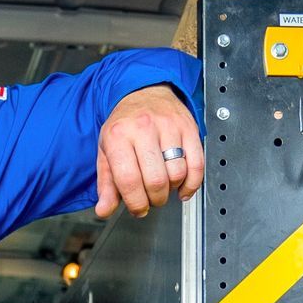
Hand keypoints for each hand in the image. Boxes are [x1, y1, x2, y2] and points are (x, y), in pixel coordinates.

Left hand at [96, 86, 204, 218]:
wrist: (144, 92)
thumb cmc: (124, 125)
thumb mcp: (106, 151)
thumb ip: (106, 184)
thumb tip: (104, 210)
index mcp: (118, 136)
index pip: (129, 180)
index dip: (136, 202)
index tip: (138, 208)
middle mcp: (144, 128)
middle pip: (156, 180)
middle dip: (155, 199)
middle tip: (151, 199)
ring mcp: (169, 126)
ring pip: (177, 173)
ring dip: (172, 190)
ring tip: (164, 186)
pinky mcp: (189, 127)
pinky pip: (198, 164)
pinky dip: (192, 183)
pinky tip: (183, 187)